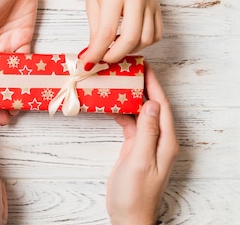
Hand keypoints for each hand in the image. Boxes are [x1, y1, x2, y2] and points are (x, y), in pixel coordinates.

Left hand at [82, 0, 161, 67]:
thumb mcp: (91, 2)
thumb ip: (94, 29)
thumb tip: (93, 54)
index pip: (107, 32)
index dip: (97, 52)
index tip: (88, 62)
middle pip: (131, 38)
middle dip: (115, 55)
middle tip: (103, 59)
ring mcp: (151, 3)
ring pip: (146, 39)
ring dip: (129, 50)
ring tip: (115, 48)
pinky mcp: (158, 8)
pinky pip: (156, 35)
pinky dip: (143, 44)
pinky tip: (129, 41)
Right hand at [107, 65, 178, 223]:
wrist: (128, 216)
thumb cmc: (135, 194)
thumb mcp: (140, 161)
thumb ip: (146, 132)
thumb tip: (150, 105)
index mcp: (165, 142)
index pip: (161, 106)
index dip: (154, 85)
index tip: (144, 67)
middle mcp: (158, 140)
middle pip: (152, 107)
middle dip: (143, 86)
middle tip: (129, 69)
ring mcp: (146, 145)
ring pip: (140, 114)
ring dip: (131, 98)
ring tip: (119, 81)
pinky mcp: (134, 149)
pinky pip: (130, 125)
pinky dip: (122, 113)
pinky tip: (112, 105)